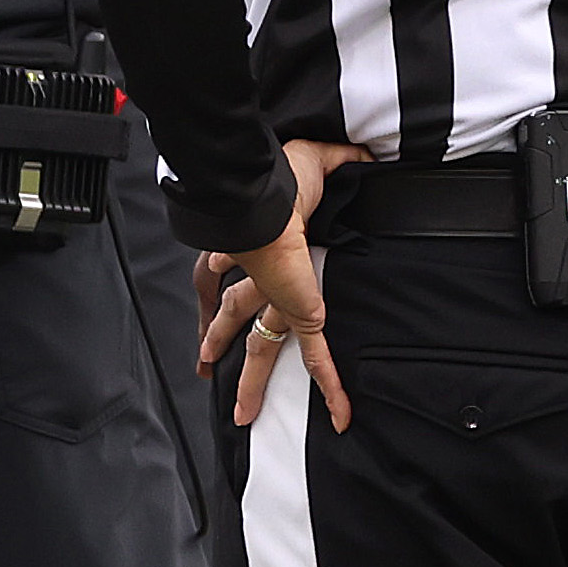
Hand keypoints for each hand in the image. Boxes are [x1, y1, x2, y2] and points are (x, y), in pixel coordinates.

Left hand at [201, 141, 360, 431]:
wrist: (267, 194)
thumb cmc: (282, 176)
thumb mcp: (316, 162)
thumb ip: (339, 159)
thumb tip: (361, 151)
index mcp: (254, 245)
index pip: (231, 267)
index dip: (219, 273)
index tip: (213, 274)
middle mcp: (258, 277)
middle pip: (233, 317)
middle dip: (217, 340)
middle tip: (206, 365)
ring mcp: (277, 299)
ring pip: (262, 350)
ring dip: (252, 383)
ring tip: (243, 413)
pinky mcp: (300, 312)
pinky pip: (317, 356)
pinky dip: (332, 386)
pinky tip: (341, 414)